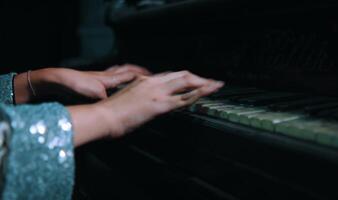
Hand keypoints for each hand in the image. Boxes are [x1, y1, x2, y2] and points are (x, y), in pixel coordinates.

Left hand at [14, 64, 149, 103]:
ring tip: (133, 75)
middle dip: (136, 70)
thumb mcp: (94, 93)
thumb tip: (120, 105)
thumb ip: (108, 99)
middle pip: (124, 70)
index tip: (153, 77)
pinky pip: (107, 77)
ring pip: (116, 72)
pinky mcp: (91, 82)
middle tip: (146, 73)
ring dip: (125, 72)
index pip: (130, 74)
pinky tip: (112, 84)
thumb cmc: (74, 85)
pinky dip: (114, 77)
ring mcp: (98, 78)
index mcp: (109, 78)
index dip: (142, 75)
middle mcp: (105, 76)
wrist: (56, 80)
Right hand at [99, 70, 223, 137]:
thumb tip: (149, 101)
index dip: (184, 78)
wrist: (103, 116)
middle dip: (198, 78)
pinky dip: (198, 93)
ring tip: (215, 86)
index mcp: (144, 80)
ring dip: (203, 83)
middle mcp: (152, 82)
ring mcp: (157, 92)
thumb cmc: (111, 111)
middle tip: (209, 82)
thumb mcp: (129, 98)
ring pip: (186, 82)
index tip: (192, 81)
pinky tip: (207, 92)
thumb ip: (141, 95)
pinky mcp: (159, 104)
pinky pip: (184, 98)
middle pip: (181, 74)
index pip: (170, 76)